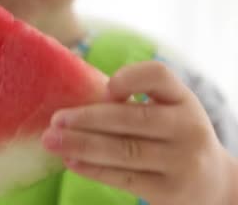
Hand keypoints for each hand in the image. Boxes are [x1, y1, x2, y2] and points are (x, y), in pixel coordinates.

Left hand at [42, 61, 235, 204]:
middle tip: (55, 119)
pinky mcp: (169, 189)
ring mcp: (181, 161)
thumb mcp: (166, 111)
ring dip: (81, 145)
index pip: (158, 75)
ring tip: (52, 141)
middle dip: (87, 118)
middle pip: (131, 118)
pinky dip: (93, 169)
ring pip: (123, 150)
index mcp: (182, 98)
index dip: (129, 78)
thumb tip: (72, 99)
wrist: (213, 183)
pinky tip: (70, 162)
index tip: (105, 88)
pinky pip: (124, 177)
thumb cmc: (172, 137)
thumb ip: (132, 103)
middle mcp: (187, 127)